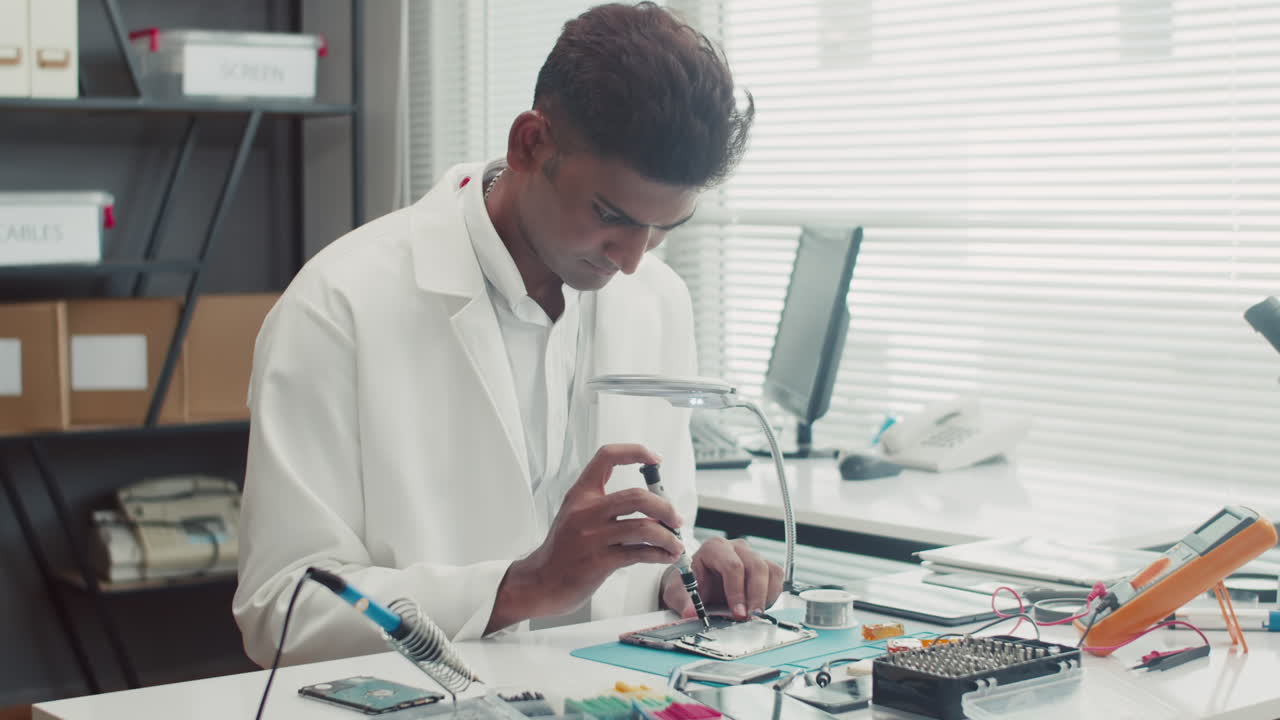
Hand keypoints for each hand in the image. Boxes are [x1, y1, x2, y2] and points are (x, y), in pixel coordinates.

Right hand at [487, 444, 684, 632]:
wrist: (540, 581)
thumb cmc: (562, 550)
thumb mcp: (575, 515)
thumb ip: (605, 505)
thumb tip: (650, 503)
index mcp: (580, 495)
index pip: (607, 457)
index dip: (635, 452)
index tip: (655, 458)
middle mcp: (585, 512)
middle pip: (636, 497)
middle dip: (665, 507)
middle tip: (676, 518)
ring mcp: (591, 538)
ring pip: (643, 528)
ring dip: (667, 536)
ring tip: (675, 543)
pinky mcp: (598, 562)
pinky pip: (639, 553)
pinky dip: (659, 555)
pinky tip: (665, 556)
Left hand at [660, 537, 782, 619]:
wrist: (696, 586)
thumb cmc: (688, 585)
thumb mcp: (679, 593)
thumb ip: (684, 601)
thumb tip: (690, 613)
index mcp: (713, 549)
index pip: (732, 565)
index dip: (737, 591)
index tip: (737, 612)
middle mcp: (735, 548)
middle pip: (755, 566)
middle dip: (755, 595)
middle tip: (750, 617)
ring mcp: (751, 555)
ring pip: (769, 570)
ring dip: (765, 596)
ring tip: (755, 615)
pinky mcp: (763, 566)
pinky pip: (776, 576)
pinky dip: (772, 594)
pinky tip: (760, 607)